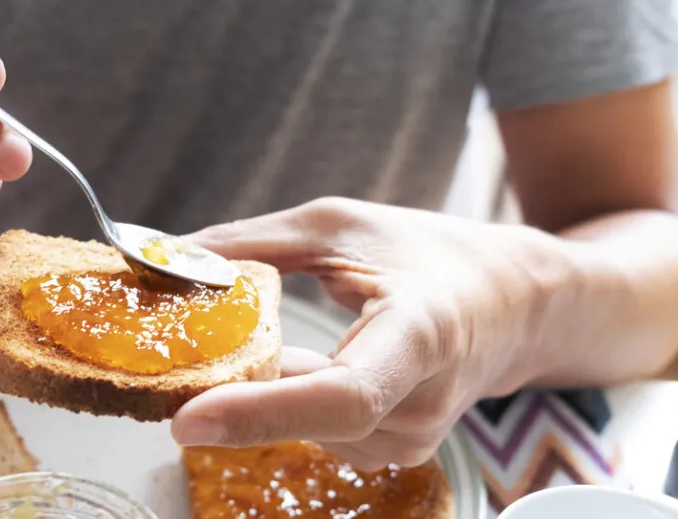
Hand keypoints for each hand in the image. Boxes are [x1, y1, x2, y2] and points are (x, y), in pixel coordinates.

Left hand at [170, 197, 575, 469]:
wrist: (512, 304)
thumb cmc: (430, 254)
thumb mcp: (342, 226)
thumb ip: (253, 243)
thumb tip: (168, 257)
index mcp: (421, 334)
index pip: (343, 394)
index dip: (261, 410)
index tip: (187, 418)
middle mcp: (422, 403)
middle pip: (307, 417)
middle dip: (231, 392)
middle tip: (165, 361)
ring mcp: (411, 438)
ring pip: (300, 424)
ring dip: (256, 390)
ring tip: (247, 342)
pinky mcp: (393, 451)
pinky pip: (312, 429)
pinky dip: (279, 398)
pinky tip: (281, 364)